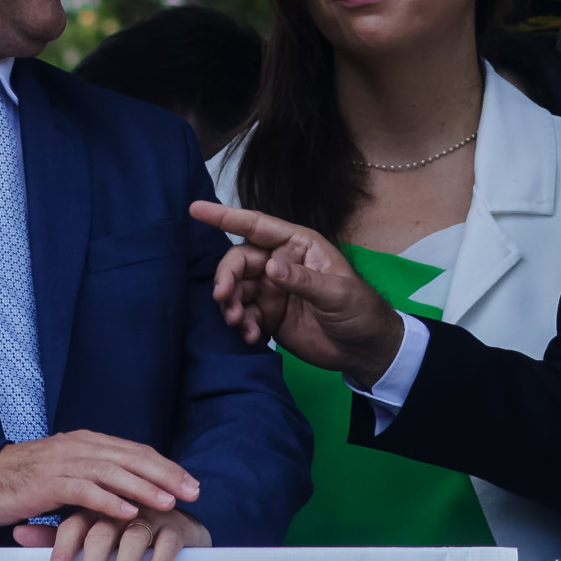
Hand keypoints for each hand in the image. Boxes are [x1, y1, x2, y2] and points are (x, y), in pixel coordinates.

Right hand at [0, 430, 199, 527]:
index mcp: (88, 442)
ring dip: (144, 488)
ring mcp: (64, 462)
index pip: (136, 451)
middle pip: (132, 457)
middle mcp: (80, 446)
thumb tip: (131, 490)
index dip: (166, 466)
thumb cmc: (28, 483)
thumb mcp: (69, 474)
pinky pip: (85, 490)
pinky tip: (129, 513)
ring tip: (169, 503)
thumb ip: (97, 477)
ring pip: (113, 472)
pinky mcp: (48, 482)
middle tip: (193, 492)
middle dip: (166, 474)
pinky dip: (109, 501)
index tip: (191, 483)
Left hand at [16, 506, 211, 560]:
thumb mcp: (92, 528)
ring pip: (134, 539)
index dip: (64, 548)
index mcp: (99, 506)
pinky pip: (167, 545)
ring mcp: (153, 515)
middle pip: (103, 533)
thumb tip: (17, 533)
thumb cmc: (127, 528)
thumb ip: (57, 534)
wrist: (180, 522)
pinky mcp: (178, 527)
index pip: (75, 524)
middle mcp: (124, 507)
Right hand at [188, 200, 404, 388]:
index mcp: (298, 245)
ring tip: (238, 322)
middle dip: (226, 277)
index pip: (257, 226)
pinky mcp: (269, 315)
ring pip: (237, 289)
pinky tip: (252, 337)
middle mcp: (280, 262)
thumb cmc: (360, 310)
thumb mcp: (338, 293)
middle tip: (222, 298)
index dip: (226, 216)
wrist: (364, 350)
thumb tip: (269, 268)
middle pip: (240, 261)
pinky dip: (242, 325)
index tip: (196, 209)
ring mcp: (272, 289)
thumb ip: (304, 281)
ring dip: (231, 304)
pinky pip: (244, 314)